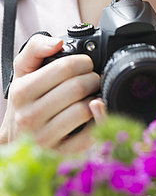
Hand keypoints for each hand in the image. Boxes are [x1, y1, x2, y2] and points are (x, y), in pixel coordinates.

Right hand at [0, 34, 105, 152]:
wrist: (16, 137)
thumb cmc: (25, 101)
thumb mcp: (23, 71)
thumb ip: (36, 48)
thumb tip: (57, 43)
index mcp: (22, 92)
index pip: (65, 68)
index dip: (83, 62)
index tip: (85, 64)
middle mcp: (30, 117)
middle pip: (77, 87)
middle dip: (92, 78)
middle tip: (91, 80)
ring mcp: (45, 137)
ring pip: (84, 110)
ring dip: (95, 98)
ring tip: (90, 95)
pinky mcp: (61, 153)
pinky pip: (91, 134)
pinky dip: (99, 119)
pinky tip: (94, 112)